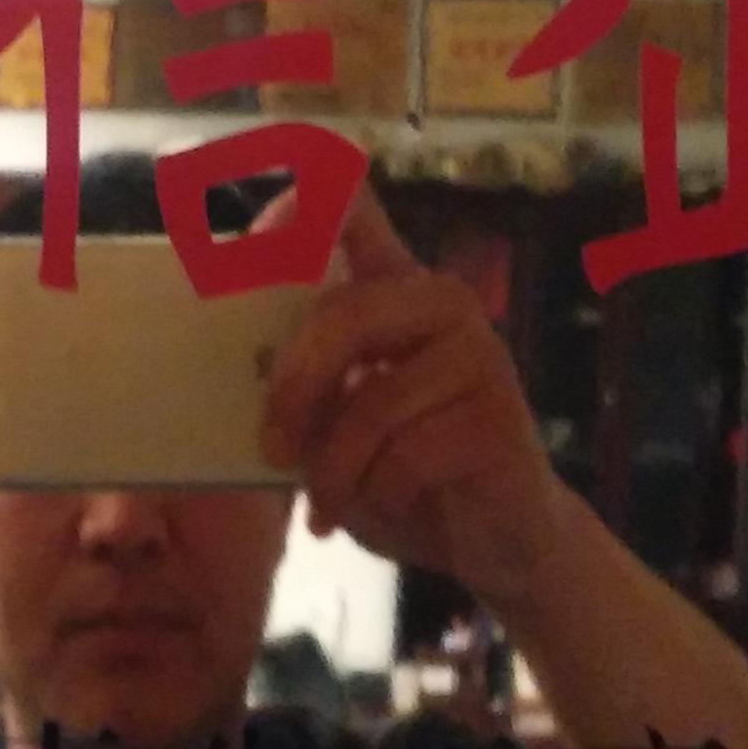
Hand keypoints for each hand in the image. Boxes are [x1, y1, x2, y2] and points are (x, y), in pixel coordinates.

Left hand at [256, 188, 574, 608]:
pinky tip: (383, 508)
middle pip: (344, 315)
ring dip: (335, 470)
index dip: (299, 209)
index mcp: (392, 289)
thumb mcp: (339, 419)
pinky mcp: (499, 418)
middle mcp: (440, 303)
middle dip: (294, 390)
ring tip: (330, 502)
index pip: (351, 209)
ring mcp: (478, 355)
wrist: (491, 539)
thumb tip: (247, 373)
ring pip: (371, 404)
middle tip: (273, 449)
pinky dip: (376, 495)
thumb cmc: (400, 470)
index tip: (258, 236)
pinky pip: (406, 456)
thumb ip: (306, 379)